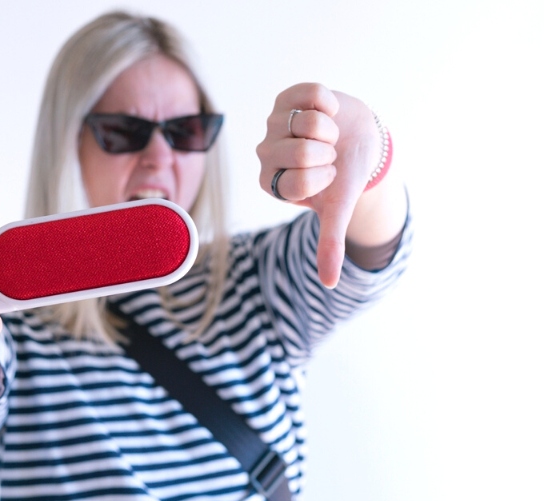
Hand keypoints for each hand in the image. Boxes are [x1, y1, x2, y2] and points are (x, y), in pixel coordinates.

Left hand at [256, 83, 381, 287]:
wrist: (357, 140)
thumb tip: (329, 284)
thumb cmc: (342, 176)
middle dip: (326, 153)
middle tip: (327, 154)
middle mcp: (265, 153)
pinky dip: (330, 103)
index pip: (296, 181)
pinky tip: (327, 112)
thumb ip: (329, 244)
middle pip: (299, 151)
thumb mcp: (336, 210)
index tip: (326, 176)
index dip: (323, 177)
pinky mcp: (287, 97)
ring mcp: (274, 123)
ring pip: (307, 123)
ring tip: (327, 135)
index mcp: (270, 182)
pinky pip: (313, 95)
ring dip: (329, 130)